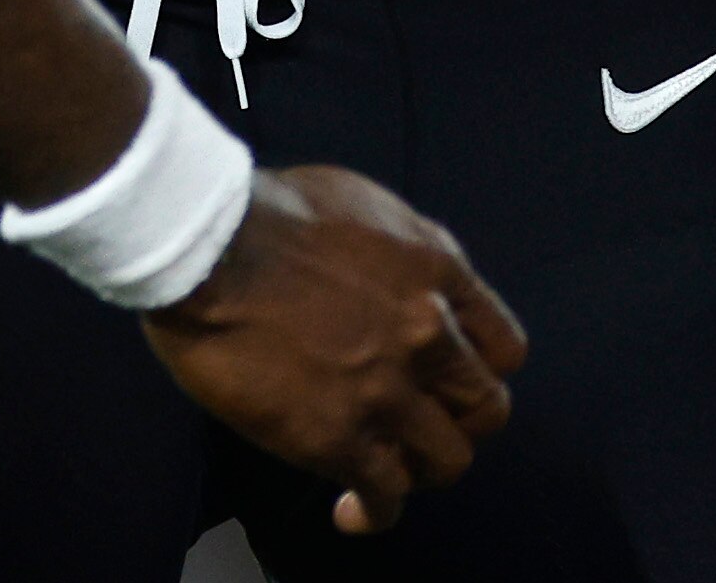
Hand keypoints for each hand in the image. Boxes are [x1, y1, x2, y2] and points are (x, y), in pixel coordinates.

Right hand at [142, 165, 528, 535]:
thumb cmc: (267, 211)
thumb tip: (404, 283)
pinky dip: (375, 511)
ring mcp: (388, 390)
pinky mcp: (340, 438)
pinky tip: (351, 510)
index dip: (479, 370)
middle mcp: (430, 333)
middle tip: (421, 426)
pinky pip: (386, 495)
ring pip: (448, 460)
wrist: (210, 250)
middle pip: (486, 408)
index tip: (451, 381)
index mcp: (437, 271)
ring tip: (388, 470)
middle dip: (458, 422)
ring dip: (420, 468)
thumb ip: (402, 254)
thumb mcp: (364, 205)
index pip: (504, 347)